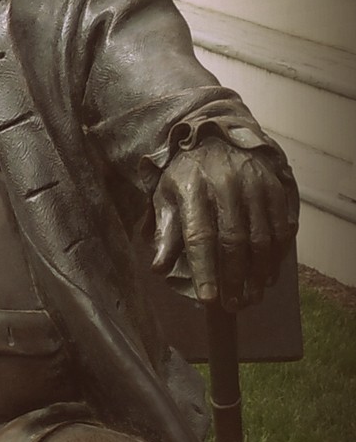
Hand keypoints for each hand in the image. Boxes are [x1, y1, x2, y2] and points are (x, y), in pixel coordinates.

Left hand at [151, 137, 296, 310]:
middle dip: (234, 278)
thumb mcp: (165, 198)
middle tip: (233, 305)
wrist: (216, 136)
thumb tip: (159, 268)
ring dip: (259, 271)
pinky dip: (278, 253)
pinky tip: (270, 273)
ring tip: (253, 296)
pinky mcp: (275, 187)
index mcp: (193, 191)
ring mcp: (255, 186)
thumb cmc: (184, 176)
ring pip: (262, 236)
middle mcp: (226, 187)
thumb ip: (166, 233)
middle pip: (234, 241)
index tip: (208, 299)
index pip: (200, 237)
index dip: (205, 270)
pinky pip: (282, 224)